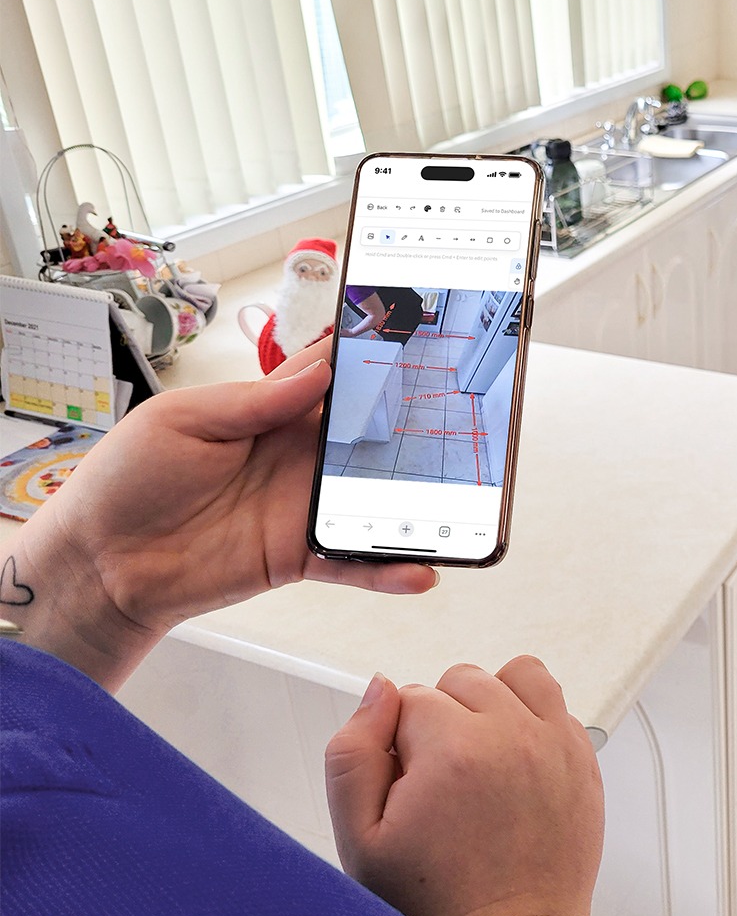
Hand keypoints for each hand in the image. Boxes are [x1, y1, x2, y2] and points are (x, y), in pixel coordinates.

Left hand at [8, 340, 436, 689]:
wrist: (99, 560)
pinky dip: (387, 570)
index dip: (371, 362)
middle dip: (413, 428)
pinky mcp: (297, 555)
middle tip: (456, 420)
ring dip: (415, 500)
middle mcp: (296, 457)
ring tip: (459, 500)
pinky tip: (421, 570)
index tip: (413, 344)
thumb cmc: (126, 480)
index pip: (333, 380)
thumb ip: (256, 401)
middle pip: (369, 438)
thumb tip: (319, 372)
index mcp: (270, 412)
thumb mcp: (183, 419)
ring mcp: (302, 508)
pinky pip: (352, 563)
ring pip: (373, 499)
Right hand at [326, 658, 604, 915]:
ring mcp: (556, 745)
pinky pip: (557, 705)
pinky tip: (514, 767)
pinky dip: (534, 722)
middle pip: (461, 679)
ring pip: (517, 675)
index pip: (408, 696)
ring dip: (494, 703)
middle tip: (441, 780)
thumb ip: (352, 752)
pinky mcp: (585, 762)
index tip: (409, 785)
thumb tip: (380, 689)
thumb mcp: (360, 838)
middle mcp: (512, 736)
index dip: (398, 743)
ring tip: (480, 755)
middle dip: (442, 719)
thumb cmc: (434, 905)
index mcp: (453, 750)